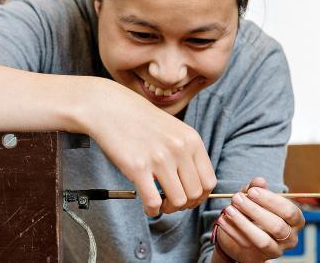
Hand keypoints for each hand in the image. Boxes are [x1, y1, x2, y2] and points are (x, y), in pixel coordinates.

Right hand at [77, 79, 216, 215]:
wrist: (109, 108)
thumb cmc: (140, 121)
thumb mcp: (174, 130)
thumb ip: (187, 153)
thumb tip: (195, 184)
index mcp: (192, 140)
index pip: (209, 181)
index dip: (200, 196)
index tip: (189, 198)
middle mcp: (180, 149)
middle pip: (195, 194)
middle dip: (185, 205)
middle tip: (171, 202)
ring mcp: (160, 158)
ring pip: (178, 201)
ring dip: (169, 208)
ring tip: (160, 203)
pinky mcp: (138, 167)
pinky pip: (153, 202)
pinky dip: (152, 210)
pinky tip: (147, 206)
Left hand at [213, 177, 304, 261]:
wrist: (245, 235)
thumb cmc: (255, 213)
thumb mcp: (255, 198)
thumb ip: (257, 189)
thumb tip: (259, 181)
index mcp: (296, 220)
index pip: (288, 211)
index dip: (270, 200)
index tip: (252, 191)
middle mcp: (290, 238)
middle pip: (276, 226)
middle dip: (254, 211)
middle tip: (237, 198)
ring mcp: (276, 250)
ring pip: (262, 240)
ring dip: (243, 223)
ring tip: (228, 210)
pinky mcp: (260, 258)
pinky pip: (246, 246)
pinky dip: (232, 232)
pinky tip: (222, 220)